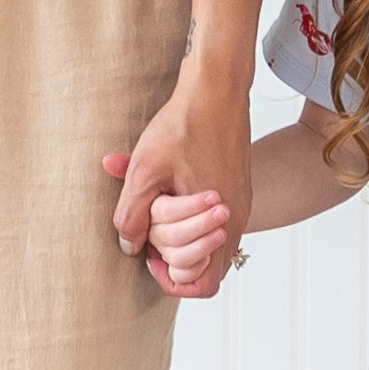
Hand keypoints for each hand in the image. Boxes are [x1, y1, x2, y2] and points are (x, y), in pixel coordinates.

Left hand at [103, 67, 253, 298]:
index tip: (148, 255)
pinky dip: (189, 216)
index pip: (202, 283)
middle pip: (206, 268)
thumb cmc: (184, 124)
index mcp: (220, 221)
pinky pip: (214, 220)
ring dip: (180, 235)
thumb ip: (132, 215)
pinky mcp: (236, 187)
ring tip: (157, 211)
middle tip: (150, 235)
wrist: (216, 86)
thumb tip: (129, 247)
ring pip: (209, 243)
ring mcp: (239, 202)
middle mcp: (236, 217)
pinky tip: (168, 191)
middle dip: (174, 258)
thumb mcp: (145, 170)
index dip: (170, 278)